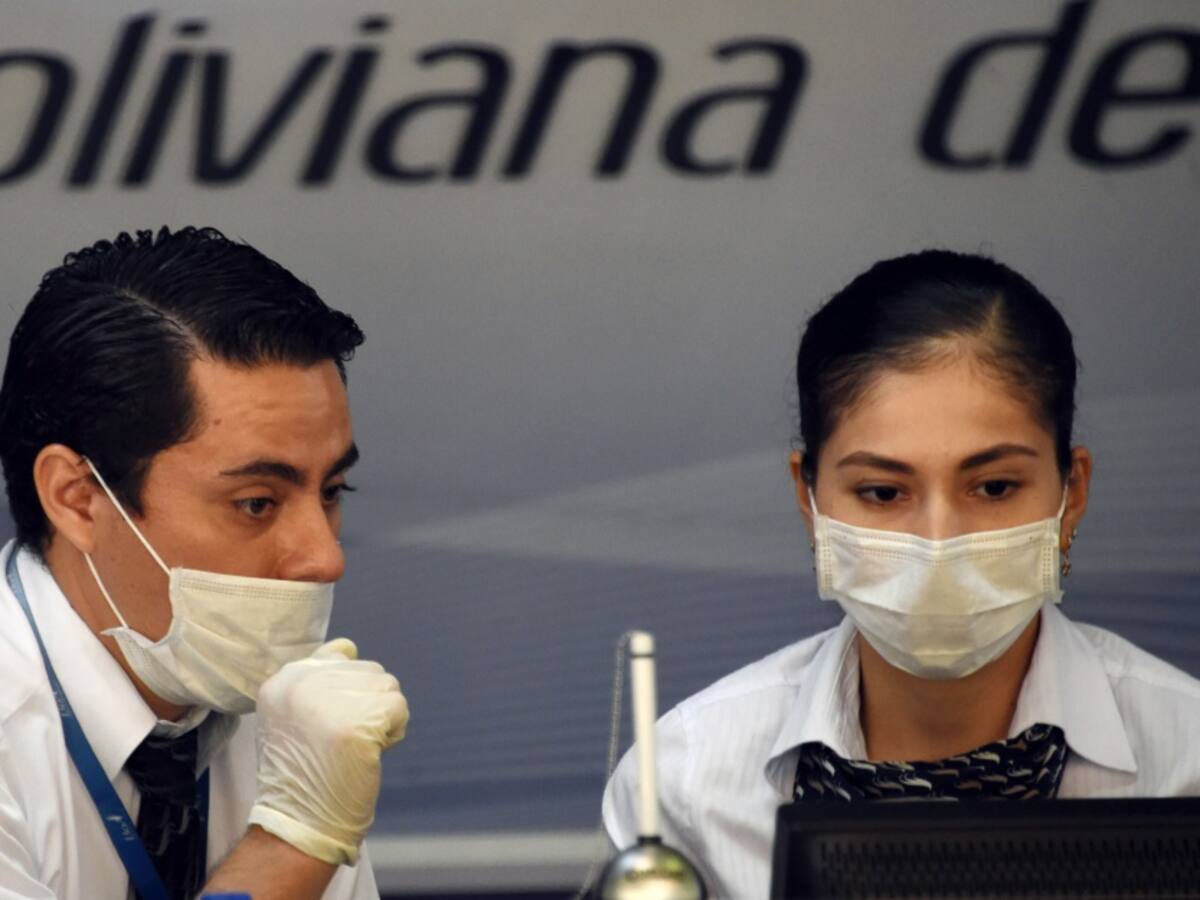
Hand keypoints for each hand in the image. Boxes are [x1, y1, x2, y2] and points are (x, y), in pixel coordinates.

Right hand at [247, 638, 407, 864]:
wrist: (299, 823)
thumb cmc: (303, 773)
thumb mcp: (291, 714)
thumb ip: (317, 678)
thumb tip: (349, 646)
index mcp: (283, 680)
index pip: (339, 656)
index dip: (348, 693)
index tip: (330, 724)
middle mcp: (301, 684)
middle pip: (370, 670)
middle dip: (368, 705)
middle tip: (343, 742)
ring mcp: (328, 702)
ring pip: (388, 686)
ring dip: (382, 718)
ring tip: (355, 747)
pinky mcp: (356, 723)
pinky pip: (399, 709)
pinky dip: (394, 733)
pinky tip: (370, 754)